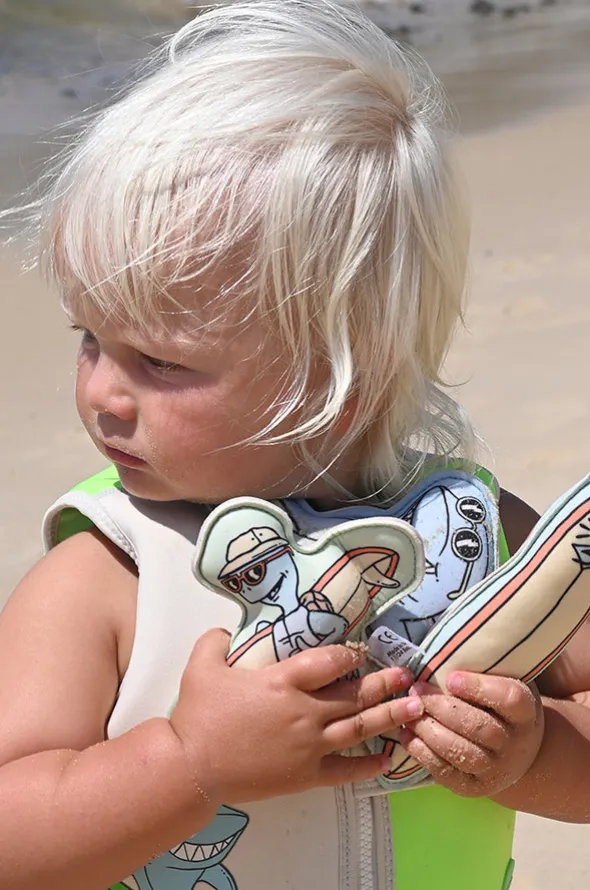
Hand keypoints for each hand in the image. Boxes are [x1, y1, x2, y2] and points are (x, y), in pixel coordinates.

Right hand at [170, 629, 421, 805]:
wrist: (192, 766)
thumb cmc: (198, 713)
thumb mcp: (201, 666)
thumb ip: (216, 641)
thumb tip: (226, 630)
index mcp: (283, 680)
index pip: (330, 661)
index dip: (350, 654)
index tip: (362, 650)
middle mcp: (304, 710)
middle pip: (353, 694)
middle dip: (383, 683)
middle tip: (408, 675)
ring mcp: (308, 745)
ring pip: (358, 728)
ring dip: (389, 716)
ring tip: (414, 708)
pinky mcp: (305, 774)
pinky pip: (345, 769)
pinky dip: (368, 765)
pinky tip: (387, 759)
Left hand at [397, 671, 543, 796]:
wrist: (515, 750)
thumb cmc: (499, 705)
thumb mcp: (503, 683)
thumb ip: (483, 669)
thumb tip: (444, 647)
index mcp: (526, 713)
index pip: (510, 700)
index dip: (479, 688)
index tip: (451, 678)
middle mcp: (516, 745)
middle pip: (481, 728)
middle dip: (443, 708)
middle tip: (417, 691)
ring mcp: (496, 770)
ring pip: (462, 753)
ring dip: (430, 731)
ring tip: (408, 713)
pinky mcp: (473, 787)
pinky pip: (447, 774)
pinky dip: (423, 754)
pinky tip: (407, 736)